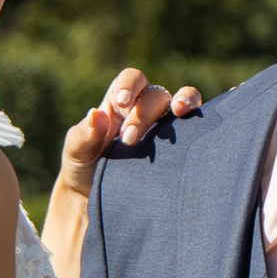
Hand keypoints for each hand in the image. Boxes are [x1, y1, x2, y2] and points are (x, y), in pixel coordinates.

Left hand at [59, 69, 200, 190]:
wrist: (100, 199)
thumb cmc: (85, 169)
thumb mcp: (76, 152)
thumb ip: (83, 134)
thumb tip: (96, 114)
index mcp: (120, 103)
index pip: (132, 78)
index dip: (130, 85)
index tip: (123, 101)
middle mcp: (145, 109)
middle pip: (155, 95)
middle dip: (143, 114)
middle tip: (128, 141)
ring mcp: (164, 125)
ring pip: (182, 100)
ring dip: (184, 101)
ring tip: (180, 112)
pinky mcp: (179, 145)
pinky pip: (196, 124)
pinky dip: (200, 118)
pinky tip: (198, 128)